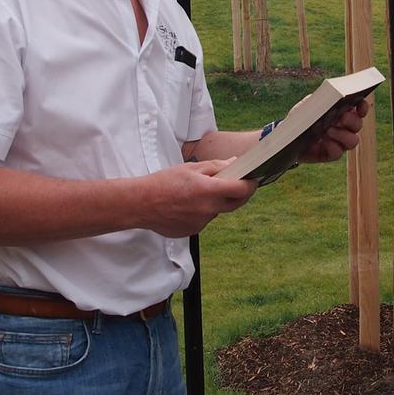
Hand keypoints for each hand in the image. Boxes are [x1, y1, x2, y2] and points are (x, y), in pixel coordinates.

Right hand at [141, 160, 256, 237]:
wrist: (141, 204)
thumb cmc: (164, 182)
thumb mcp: (191, 168)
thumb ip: (216, 167)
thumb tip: (234, 163)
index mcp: (209, 191)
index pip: (241, 190)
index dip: (250, 184)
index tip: (252, 179)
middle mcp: (208, 209)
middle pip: (236, 204)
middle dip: (240, 194)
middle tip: (237, 185)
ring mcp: (201, 222)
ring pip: (217, 211)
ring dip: (215, 203)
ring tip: (196, 193)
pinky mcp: (193, 231)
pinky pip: (204, 220)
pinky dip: (201, 212)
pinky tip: (186, 205)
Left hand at [299, 100, 368, 163]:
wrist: (288, 137)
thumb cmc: (301, 118)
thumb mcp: (306, 105)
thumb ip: (318, 100)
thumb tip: (330, 98)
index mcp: (342, 112)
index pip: (359, 109)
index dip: (362, 107)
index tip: (359, 106)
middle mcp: (344, 128)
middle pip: (357, 125)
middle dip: (351, 120)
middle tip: (340, 118)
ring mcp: (339, 142)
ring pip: (353, 141)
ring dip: (343, 135)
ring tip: (329, 130)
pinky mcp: (331, 154)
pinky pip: (338, 153)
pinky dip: (333, 147)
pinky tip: (324, 142)